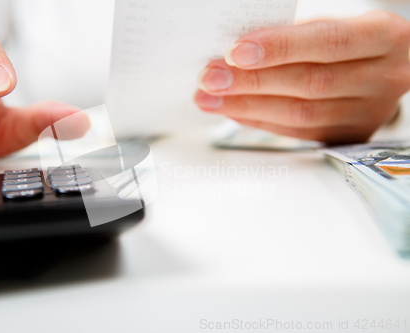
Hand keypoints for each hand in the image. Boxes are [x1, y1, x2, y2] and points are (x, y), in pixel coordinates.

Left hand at [195, 11, 409, 143]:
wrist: (384, 69)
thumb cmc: (348, 41)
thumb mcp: (329, 26)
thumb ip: (291, 38)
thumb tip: (234, 56)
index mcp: (383, 38)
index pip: (328, 42)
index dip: (279, 48)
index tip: (235, 52)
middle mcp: (382, 78)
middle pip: (309, 84)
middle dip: (252, 82)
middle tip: (211, 79)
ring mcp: (368, 113)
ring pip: (300, 115)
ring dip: (247, 106)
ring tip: (211, 99)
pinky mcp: (348, 136)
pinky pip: (296, 132)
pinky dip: (259, 120)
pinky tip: (234, 111)